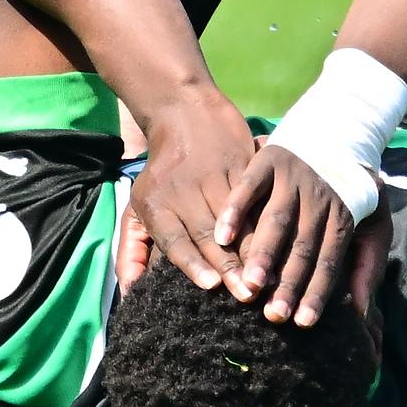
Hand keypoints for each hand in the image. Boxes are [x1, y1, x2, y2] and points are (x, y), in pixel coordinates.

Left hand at [127, 89, 251, 293]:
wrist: (183, 111)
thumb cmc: (161, 174)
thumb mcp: (137, 207)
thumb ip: (131, 252)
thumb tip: (127, 292)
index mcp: (156, 203)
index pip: (175, 239)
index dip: (193, 263)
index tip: (211, 285)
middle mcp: (183, 190)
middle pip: (207, 233)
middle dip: (229, 265)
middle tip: (247, 296)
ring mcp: (213, 175)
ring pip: (235, 217)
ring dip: (252, 249)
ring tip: (267, 276)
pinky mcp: (238, 163)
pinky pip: (253, 197)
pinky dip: (264, 222)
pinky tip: (278, 242)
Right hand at [216, 142, 357, 325]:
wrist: (339, 128)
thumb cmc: (354, 187)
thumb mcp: (376, 221)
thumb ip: (368, 265)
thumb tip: (361, 311)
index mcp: (344, 214)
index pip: (330, 260)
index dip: (317, 291)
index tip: (302, 322)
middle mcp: (318, 197)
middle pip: (302, 246)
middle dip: (288, 283)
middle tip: (273, 316)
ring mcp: (293, 177)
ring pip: (276, 220)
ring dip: (262, 253)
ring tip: (248, 285)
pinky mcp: (269, 160)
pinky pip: (249, 186)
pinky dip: (235, 210)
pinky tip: (222, 237)